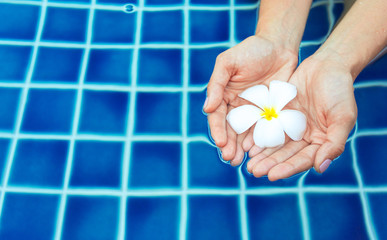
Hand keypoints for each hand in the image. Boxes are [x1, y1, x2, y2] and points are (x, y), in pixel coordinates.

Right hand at [203, 35, 297, 165]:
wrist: (279, 45)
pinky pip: (264, 130)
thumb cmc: (251, 50)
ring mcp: (254, 112)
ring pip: (245, 135)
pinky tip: (258, 153)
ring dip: (241, 149)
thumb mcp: (228, 62)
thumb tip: (207, 108)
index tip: (221, 143)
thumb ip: (216, 84)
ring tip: (241, 162)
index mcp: (224, 96)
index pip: (217, 117)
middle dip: (229, 145)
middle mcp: (237, 107)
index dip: (217, 131)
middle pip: (230, 130)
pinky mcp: (270, 114)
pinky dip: (259, 142)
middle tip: (230, 159)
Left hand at [247, 51, 356, 180]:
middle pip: (286, 155)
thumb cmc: (340, 90)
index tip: (272, 176)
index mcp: (322, 142)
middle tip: (253, 171)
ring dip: (262, 155)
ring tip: (248, 164)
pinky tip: (247, 145)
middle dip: (270, 164)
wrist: (327, 65)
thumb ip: (334, 143)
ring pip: (275, 144)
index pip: (303, 160)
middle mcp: (305, 138)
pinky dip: (259, 137)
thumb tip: (320, 168)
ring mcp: (292, 126)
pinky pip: (268, 128)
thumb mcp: (343, 116)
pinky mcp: (280, 115)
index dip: (288, 168)